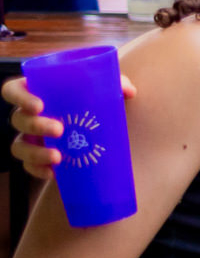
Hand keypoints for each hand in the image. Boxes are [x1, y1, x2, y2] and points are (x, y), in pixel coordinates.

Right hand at [7, 73, 137, 179]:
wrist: (104, 132)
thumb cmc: (97, 103)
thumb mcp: (106, 91)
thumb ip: (116, 84)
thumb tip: (129, 91)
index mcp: (38, 92)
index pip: (13, 90)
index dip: (19, 97)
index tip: (40, 105)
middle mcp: (29, 115)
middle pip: (17, 119)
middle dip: (36, 125)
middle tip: (60, 130)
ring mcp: (31, 137)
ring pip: (18, 145)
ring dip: (35, 152)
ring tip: (58, 157)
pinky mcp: (38, 157)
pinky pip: (28, 166)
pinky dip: (38, 170)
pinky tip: (54, 174)